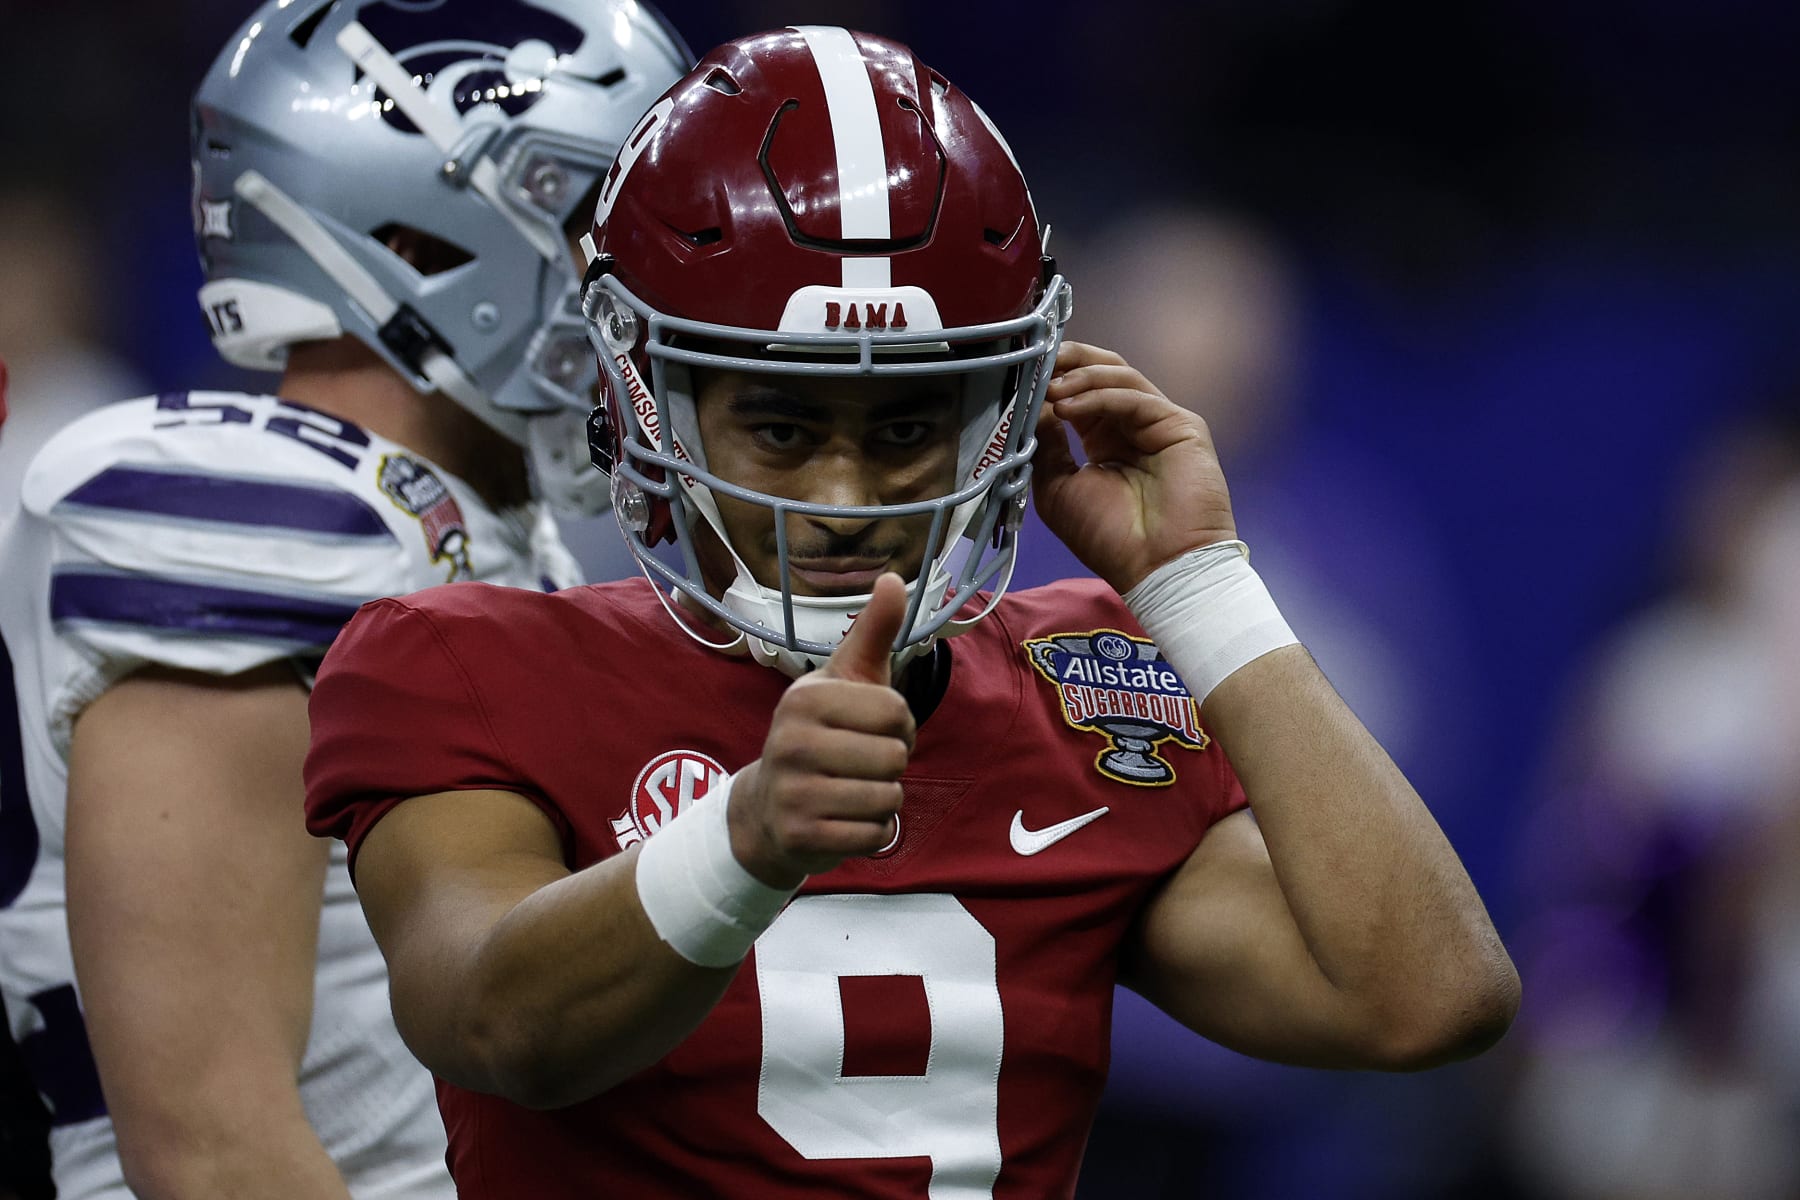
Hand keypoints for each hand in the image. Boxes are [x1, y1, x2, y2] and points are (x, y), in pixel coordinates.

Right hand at [727, 574, 913, 887]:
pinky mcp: (801, 836)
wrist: (768, 809)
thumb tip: (895, 577)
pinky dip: (874, 833)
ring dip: (883, 800)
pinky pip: (875, 836)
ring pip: (888, 798)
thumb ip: (872, 631)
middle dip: (891, 765)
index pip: (898, 712)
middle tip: (860, 764)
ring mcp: (793, 792)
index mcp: (806, 698)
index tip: (868, 729)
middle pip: (895, 757)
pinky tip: (846, 820)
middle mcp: (792, 742)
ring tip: (852, 790)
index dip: (899, 725)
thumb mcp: (844, 680)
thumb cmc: (819, 734)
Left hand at [1032, 341, 1237, 592]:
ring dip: (1079, 377)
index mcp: (1103, 441)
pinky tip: (1069, 407)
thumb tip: (1031, 404)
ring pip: (1119, 376)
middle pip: (1101, 372)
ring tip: (1049, 390)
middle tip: (1036, 360)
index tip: (1020, 374)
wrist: (1157, 568)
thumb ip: (1046, 444)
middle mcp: (1130, 426)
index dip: (1051, 379)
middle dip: (1067, 361)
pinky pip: (1135, 397)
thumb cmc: (1108, 537)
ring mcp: (1157, 423)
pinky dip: (1099, 396)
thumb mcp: (1057, 488)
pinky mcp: (1180, 425)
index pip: (1078, 393)